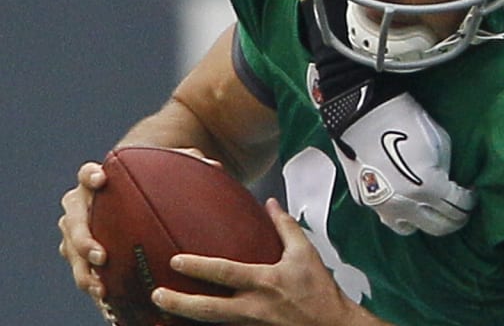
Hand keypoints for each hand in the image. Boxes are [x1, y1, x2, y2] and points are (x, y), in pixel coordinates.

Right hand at [57, 148, 220, 301]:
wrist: (137, 197)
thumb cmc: (154, 180)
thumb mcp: (170, 171)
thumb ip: (188, 164)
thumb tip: (214, 165)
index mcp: (96, 182)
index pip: (86, 174)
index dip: (90, 176)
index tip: (101, 181)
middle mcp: (81, 206)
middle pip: (73, 221)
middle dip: (83, 240)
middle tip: (102, 256)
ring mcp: (78, 231)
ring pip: (72, 253)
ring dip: (83, 272)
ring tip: (101, 288)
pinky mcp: (83, 254)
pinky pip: (84, 272)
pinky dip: (95, 286)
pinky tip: (109, 303)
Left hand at [152, 198, 373, 325]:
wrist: (330, 324)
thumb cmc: (319, 291)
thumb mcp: (306, 253)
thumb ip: (285, 227)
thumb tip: (271, 205)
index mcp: (265, 281)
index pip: (226, 273)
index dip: (199, 266)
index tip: (176, 260)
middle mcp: (253, 306)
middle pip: (208, 308)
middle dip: (179, 302)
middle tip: (157, 294)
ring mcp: (250, 324)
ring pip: (210, 322)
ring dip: (184, 315)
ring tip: (163, 308)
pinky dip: (203, 325)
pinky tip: (187, 322)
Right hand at [333, 92, 475, 235]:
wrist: (363, 113)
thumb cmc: (405, 121)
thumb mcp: (441, 143)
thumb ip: (447, 171)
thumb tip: (448, 184)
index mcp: (429, 188)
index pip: (458, 207)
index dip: (469, 202)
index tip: (471, 195)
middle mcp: (406, 205)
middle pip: (439, 226)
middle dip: (454, 219)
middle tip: (460, 211)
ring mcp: (382, 206)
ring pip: (412, 229)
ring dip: (427, 222)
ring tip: (434, 211)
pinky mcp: (365, 201)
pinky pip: (389, 216)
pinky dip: (403, 214)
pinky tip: (408, 202)